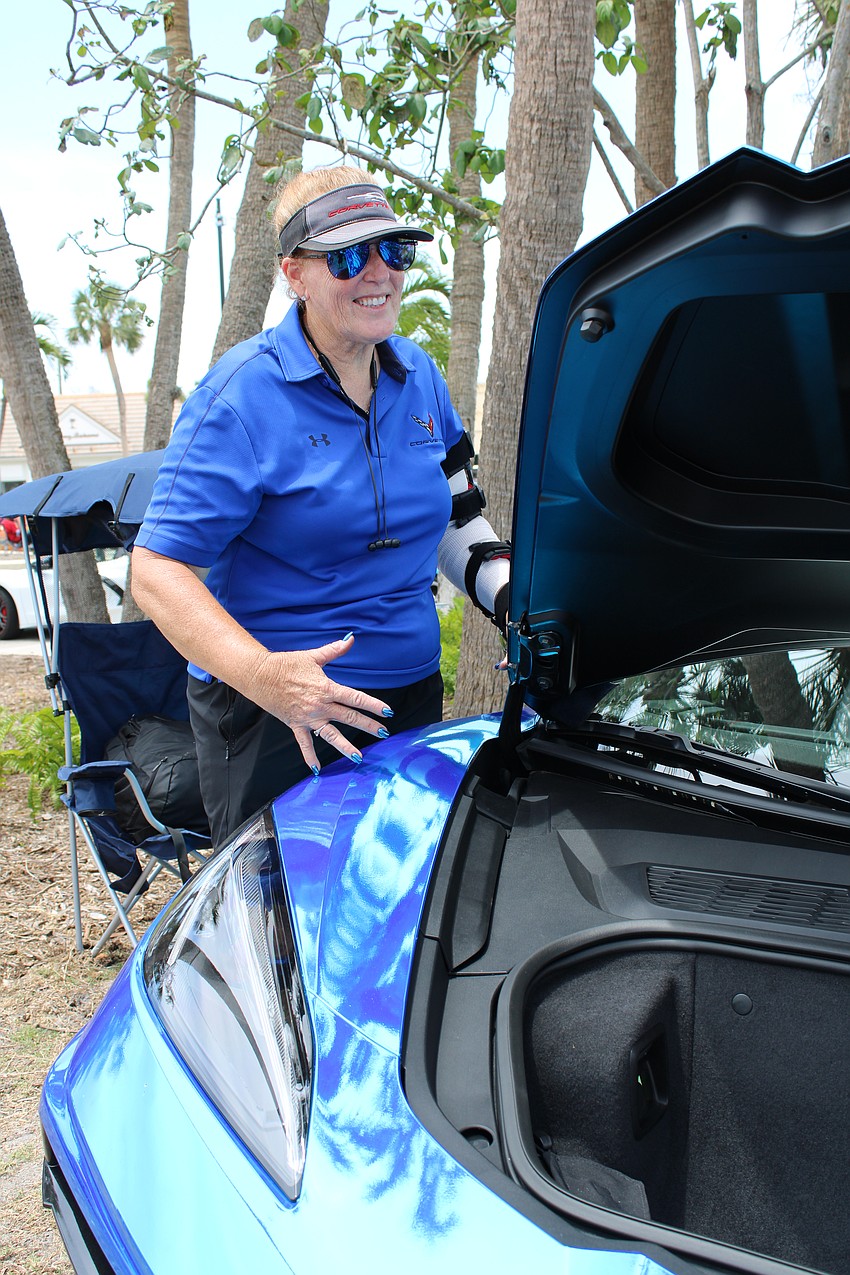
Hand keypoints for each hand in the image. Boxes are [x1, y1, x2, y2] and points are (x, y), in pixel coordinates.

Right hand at [249, 633, 391, 772]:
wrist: (260, 675)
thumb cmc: (287, 664)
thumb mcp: (313, 656)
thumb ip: (334, 650)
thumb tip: (351, 638)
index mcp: (326, 688)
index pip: (355, 698)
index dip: (372, 705)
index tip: (388, 712)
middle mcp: (320, 706)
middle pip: (349, 717)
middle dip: (368, 725)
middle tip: (384, 733)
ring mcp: (308, 717)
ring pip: (330, 735)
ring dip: (345, 746)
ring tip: (359, 758)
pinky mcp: (295, 724)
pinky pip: (304, 743)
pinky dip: (310, 757)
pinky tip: (317, 770)